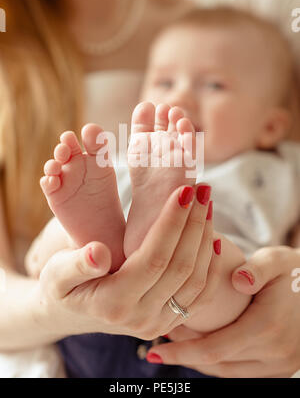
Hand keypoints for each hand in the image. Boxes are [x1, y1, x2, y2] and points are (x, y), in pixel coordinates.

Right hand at [31, 185, 215, 340]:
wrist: (75, 310)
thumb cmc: (63, 284)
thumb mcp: (56, 274)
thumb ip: (76, 266)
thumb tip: (98, 253)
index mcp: (113, 304)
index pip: (154, 259)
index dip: (172, 224)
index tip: (183, 191)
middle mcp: (142, 319)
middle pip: (181, 267)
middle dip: (195, 223)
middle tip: (202, 188)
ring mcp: (160, 323)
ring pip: (196, 280)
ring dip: (205, 238)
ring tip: (206, 203)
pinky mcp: (171, 320)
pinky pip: (201, 295)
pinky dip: (212, 266)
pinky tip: (213, 237)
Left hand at [146, 246, 299, 376]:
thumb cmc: (295, 271)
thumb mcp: (278, 260)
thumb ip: (258, 269)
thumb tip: (238, 280)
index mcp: (268, 327)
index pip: (215, 348)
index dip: (182, 352)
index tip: (154, 351)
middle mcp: (275, 353)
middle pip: (217, 363)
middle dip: (184, 353)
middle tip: (160, 334)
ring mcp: (280, 365)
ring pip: (228, 372)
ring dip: (199, 360)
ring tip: (176, 342)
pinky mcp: (281, 368)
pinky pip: (242, 372)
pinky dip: (219, 363)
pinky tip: (202, 348)